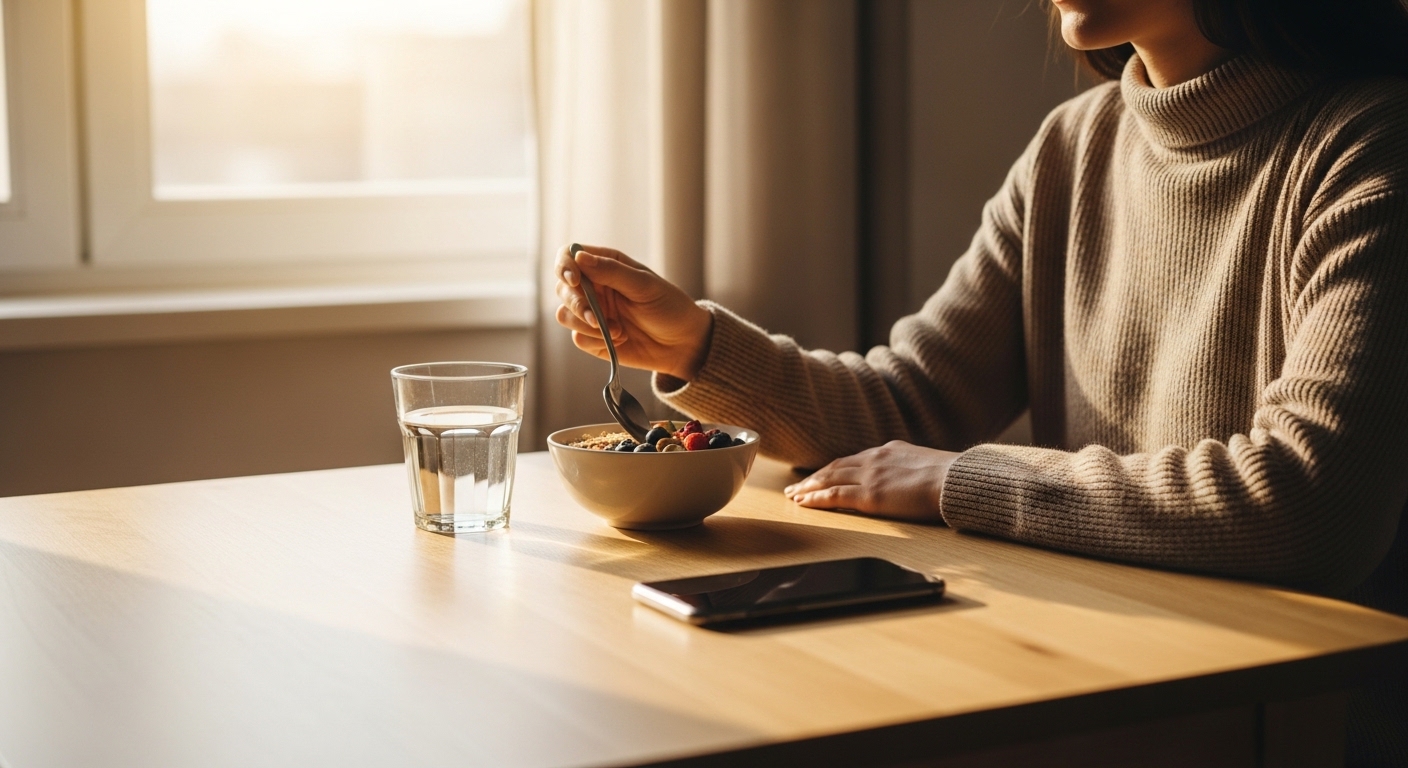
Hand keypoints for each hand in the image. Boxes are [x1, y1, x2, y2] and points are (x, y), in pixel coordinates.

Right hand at [554, 244, 713, 380]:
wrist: (683, 343)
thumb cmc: (669, 307)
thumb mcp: (645, 285)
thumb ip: (612, 271)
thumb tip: (579, 257)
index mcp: (606, 266)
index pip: (569, 256)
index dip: (565, 266)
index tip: (575, 280)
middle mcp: (595, 288)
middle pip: (562, 288)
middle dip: (575, 303)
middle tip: (595, 317)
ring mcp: (592, 314)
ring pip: (564, 314)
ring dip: (585, 324)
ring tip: (616, 331)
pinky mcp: (594, 338)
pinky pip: (578, 338)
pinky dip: (595, 341)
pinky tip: (620, 339)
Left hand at [783, 441, 959, 522]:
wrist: (958, 480)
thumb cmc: (952, 478)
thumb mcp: (927, 465)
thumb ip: (910, 469)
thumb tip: (910, 479)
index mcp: (889, 451)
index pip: (853, 460)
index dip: (834, 469)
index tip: (821, 476)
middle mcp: (875, 458)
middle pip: (835, 467)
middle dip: (814, 477)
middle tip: (796, 486)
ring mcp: (871, 476)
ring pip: (829, 479)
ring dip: (808, 488)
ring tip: (793, 496)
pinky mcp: (870, 495)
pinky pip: (835, 496)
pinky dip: (816, 499)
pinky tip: (803, 503)